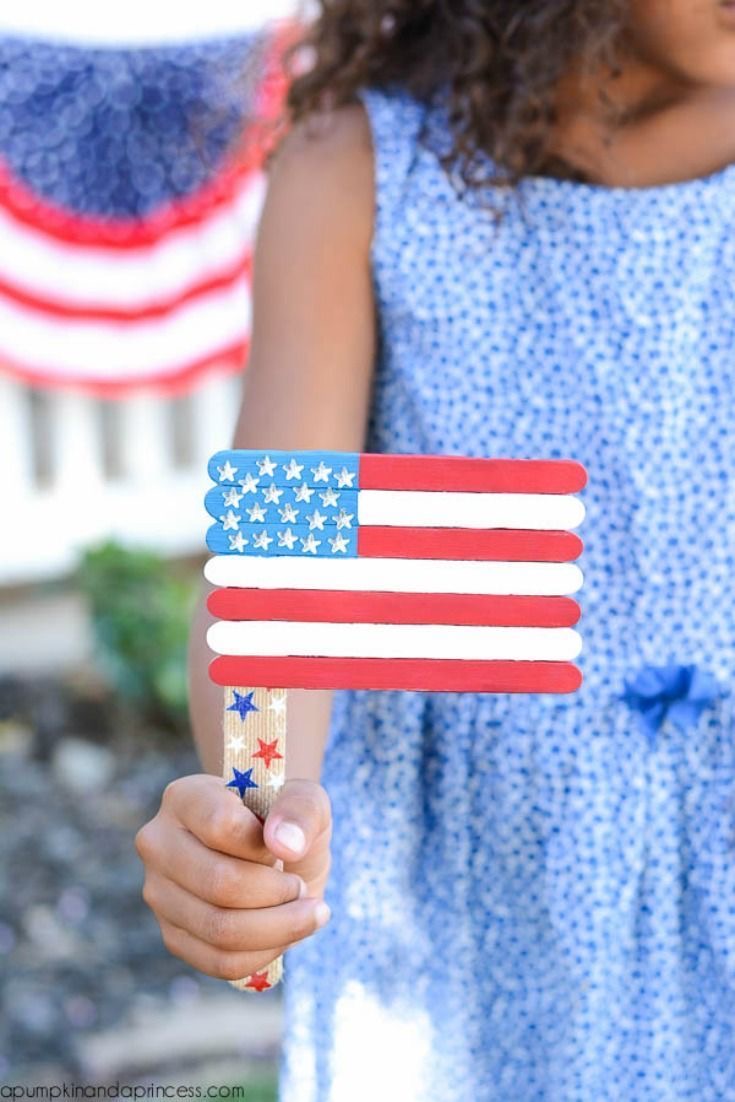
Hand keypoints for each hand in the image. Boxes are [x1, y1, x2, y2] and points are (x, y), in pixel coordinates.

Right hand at [134, 774, 332, 979]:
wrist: (274, 850)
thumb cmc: (285, 820)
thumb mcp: (306, 800)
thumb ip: (301, 810)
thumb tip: (285, 844)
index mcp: (185, 798)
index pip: (220, 826)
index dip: (265, 846)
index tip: (289, 847)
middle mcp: (159, 844)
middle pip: (220, 884)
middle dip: (279, 894)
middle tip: (303, 887)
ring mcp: (159, 893)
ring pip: (219, 929)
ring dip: (279, 928)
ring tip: (307, 912)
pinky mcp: (172, 935)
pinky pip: (219, 961)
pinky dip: (265, 953)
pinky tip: (287, 934)